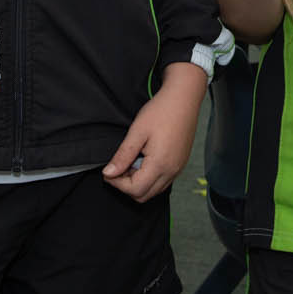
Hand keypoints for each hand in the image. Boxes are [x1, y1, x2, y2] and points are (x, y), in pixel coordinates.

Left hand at [102, 68, 203, 201]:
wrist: (184, 98)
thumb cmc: (162, 111)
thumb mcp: (137, 132)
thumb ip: (123, 156)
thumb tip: (109, 173)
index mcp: (160, 164)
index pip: (135, 189)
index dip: (117, 183)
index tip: (108, 171)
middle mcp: (171, 171)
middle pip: (144, 195)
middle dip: (127, 186)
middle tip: (118, 168)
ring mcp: (178, 168)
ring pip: (154, 190)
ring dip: (138, 182)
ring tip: (130, 162)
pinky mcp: (180, 163)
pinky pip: (162, 181)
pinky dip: (149, 177)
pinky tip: (143, 160)